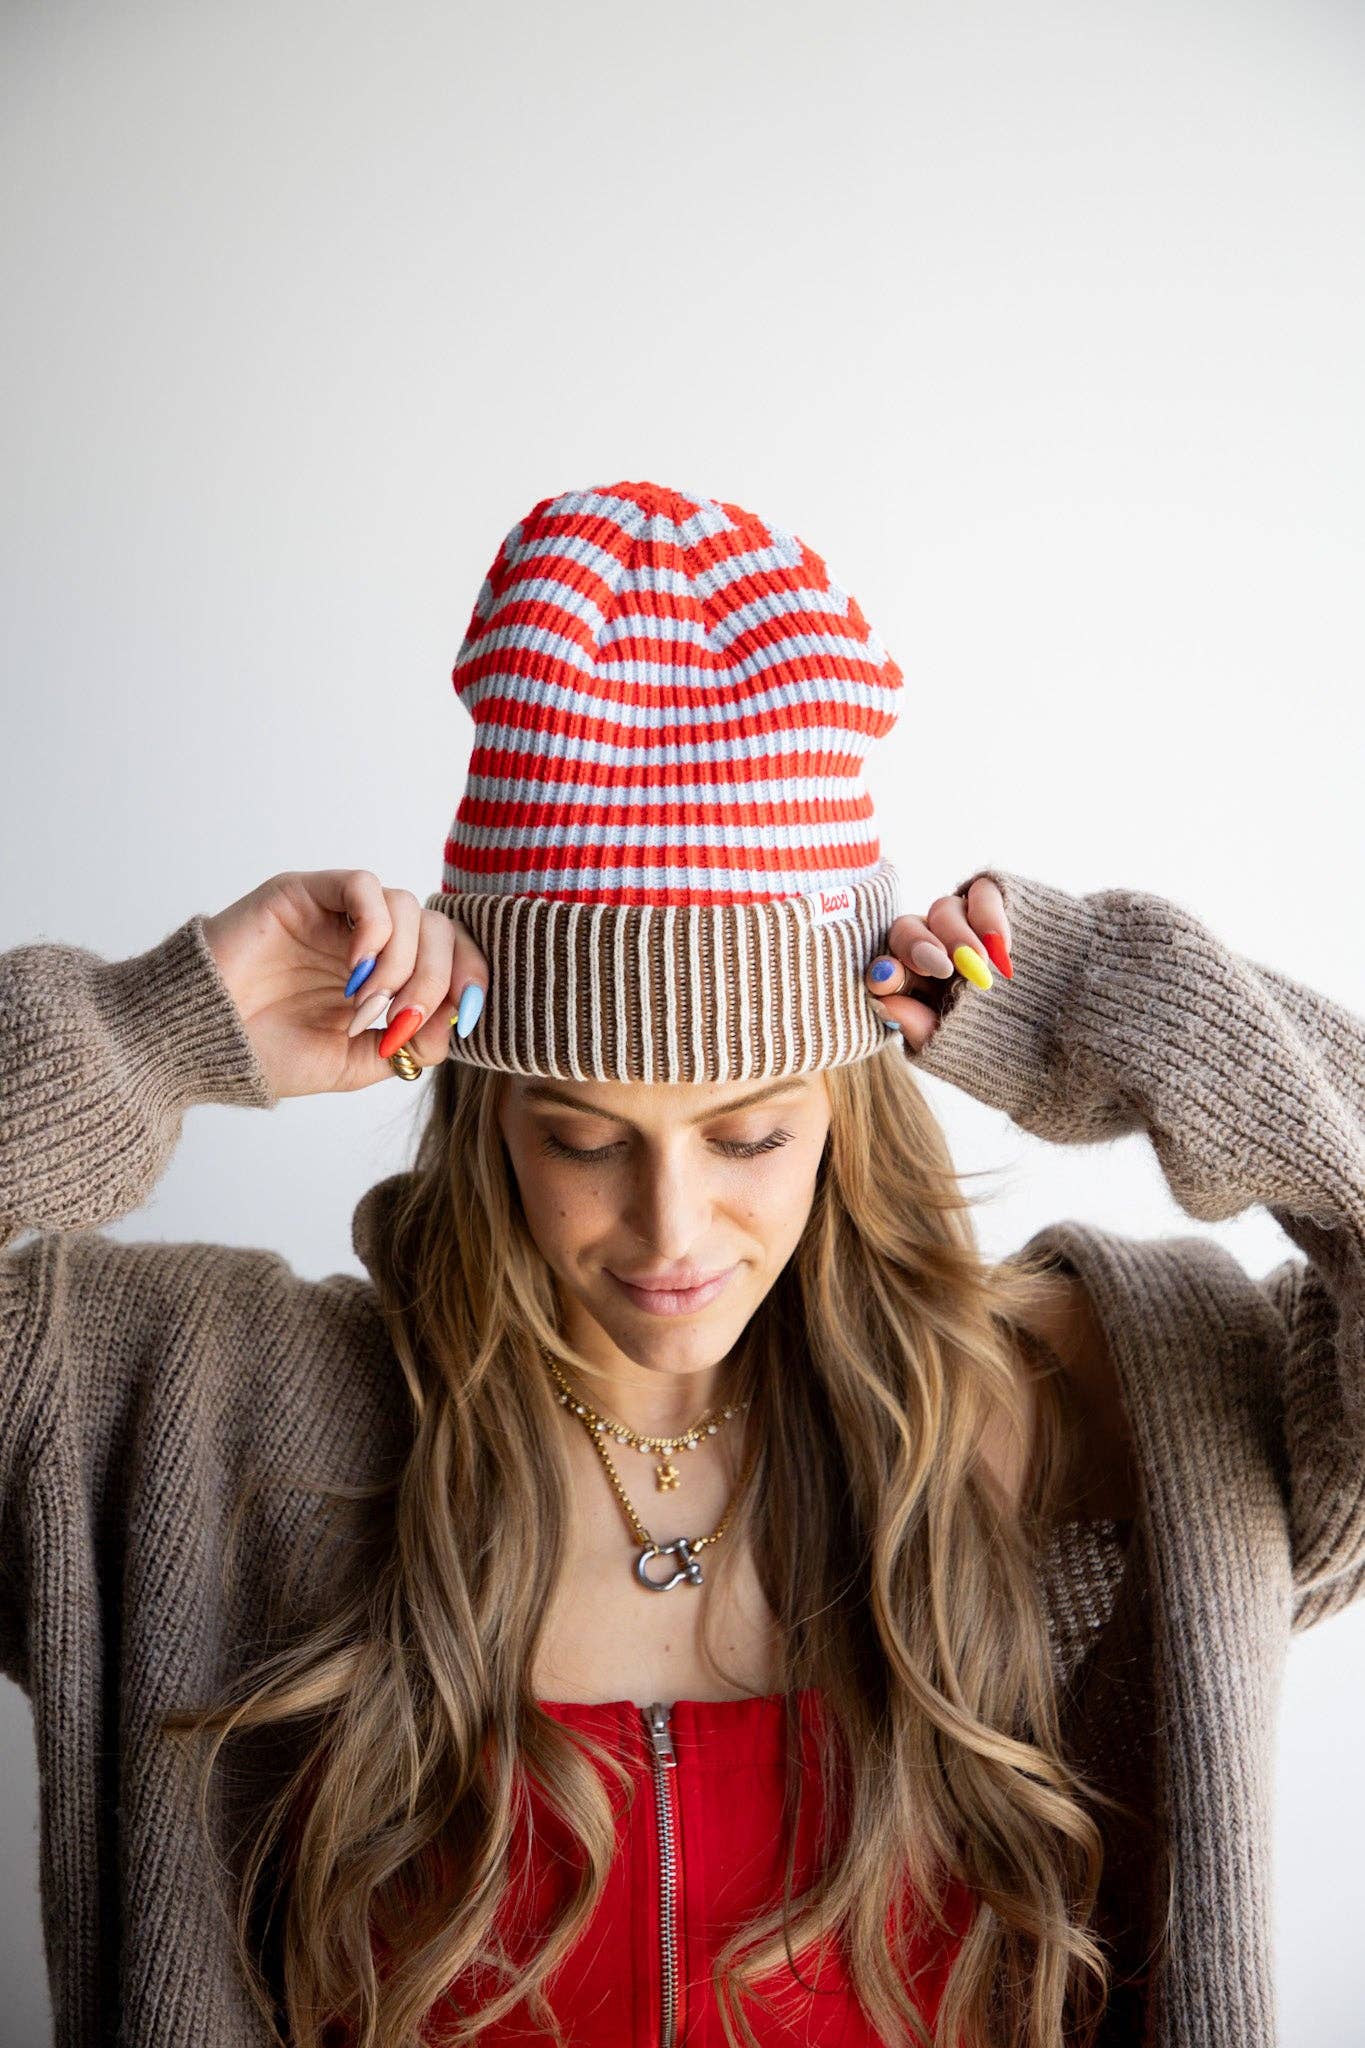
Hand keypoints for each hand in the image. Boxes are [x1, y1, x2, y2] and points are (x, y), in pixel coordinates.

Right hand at [200, 870, 488, 1099]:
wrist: (201, 1043)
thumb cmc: (265, 1052)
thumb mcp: (356, 1063)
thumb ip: (411, 1045)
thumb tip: (460, 1020)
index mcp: (385, 974)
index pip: (453, 953)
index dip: (473, 977)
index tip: (471, 1017)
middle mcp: (367, 938)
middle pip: (439, 929)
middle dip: (436, 980)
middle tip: (402, 1020)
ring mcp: (337, 913)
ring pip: (408, 907)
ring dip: (401, 963)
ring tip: (363, 1005)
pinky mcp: (305, 892)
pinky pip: (364, 885)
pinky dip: (375, 929)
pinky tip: (356, 970)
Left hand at [863, 875, 1013, 1053]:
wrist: (1078, 1027)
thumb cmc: (1016, 1046)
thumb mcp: (967, 1050)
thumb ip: (923, 1030)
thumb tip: (884, 1004)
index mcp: (919, 986)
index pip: (888, 967)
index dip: (885, 970)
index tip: (887, 980)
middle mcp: (938, 950)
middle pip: (907, 930)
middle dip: (916, 946)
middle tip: (941, 967)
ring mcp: (968, 924)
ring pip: (943, 910)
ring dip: (958, 936)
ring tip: (981, 964)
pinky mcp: (999, 902)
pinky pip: (982, 893)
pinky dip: (988, 916)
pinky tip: (1002, 947)